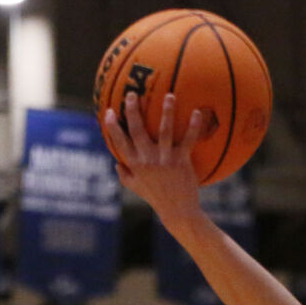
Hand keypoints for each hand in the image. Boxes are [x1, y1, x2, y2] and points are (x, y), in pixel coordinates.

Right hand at [102, 91, 203, 220]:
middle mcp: (148, 159)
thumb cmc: (156, 198)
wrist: (178, 211)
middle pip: (137, 130)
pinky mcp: (182, 161)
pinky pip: (188, 140)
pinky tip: (196, 112)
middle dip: (133, 110)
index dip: (112, 126)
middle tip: (132, 93)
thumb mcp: (135, 187)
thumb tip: (116, 162)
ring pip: (164, 131)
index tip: (109, 111)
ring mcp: (165, 159)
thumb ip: (124, 174)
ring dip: (166, 112)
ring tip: (169, 95)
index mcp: (135, 164)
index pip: (119, 141)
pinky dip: (193, 126)